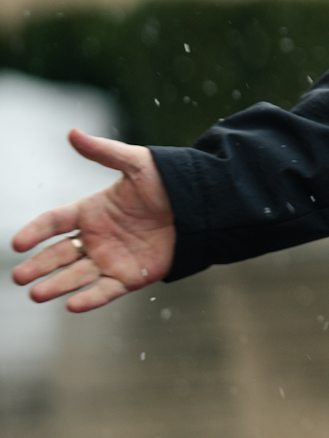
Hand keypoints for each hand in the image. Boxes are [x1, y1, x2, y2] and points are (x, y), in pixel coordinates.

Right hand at [11, 129, 174, 311]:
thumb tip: (72, 133)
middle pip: (58, 254)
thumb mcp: (136, 163)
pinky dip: (89, 299)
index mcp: (91, 210)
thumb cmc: (167, 181)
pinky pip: (105, 290)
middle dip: (38, 266)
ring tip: (36, 294)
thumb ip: (103, 152)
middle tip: (19, 277)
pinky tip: (72, 305)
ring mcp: (110, 258)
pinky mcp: (129, 277)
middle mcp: (95, 237)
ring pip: (76, 275)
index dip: (35, 232)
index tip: (18, 244)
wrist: (201, 205)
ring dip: (56, 285)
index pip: (53, 222)